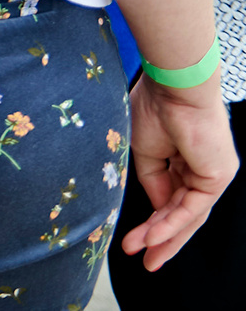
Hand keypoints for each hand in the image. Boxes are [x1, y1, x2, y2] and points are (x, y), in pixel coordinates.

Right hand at [124, 74, 239, 269]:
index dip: (152, 222)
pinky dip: (170, 223)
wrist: (172, 85)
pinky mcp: (217, 178)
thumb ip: (150, 181)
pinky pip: (191, 208)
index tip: (132, 241)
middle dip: (164, 241)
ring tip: (145, 259)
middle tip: (146, 263)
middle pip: (183, 215)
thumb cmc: (153, 106)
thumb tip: (153, 208)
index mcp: (185, 160)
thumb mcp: (143, 152)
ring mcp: (213, 175)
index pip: (171, 200)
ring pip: (188, 216)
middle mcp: (202, 171)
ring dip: (165, 238)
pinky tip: (152, 237)